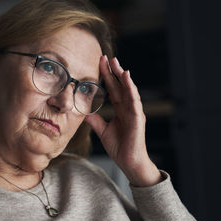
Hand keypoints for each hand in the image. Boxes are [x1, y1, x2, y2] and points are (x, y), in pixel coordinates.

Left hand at [85, 56, 161, 186]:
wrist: (129, 163)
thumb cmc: (120, 147)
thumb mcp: (103, 130)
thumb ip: (94, 120)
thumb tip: (83, 111)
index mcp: (121, 109)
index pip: (113, 89)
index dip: (107, 76)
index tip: (99, 63)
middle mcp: (128, 108)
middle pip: (120, 86)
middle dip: (114, 71)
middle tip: (106, 57)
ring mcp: (134, 112)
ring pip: (129, 90)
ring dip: (123, 76)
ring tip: (117, 64)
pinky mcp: (138, 119)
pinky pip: (134, 101)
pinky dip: (131, 90)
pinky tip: (127, 79)